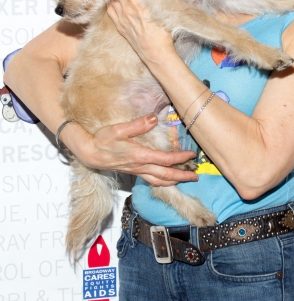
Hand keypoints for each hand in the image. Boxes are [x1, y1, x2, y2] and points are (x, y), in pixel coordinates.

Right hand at [61, 115, 197, 186]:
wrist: (89, 153)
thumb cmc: (103, 140)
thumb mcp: (118, 128)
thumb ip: (137, 124)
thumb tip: (154, 118)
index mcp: (139, 155)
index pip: (165, 159)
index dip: (180, 158)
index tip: (191, 156)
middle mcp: (140, 166)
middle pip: (166, 175)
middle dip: (182, 176)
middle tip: (196, 176)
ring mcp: (137, 171)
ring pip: (159, 181)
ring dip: (175, 181)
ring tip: (186, 179)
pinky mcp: (133, 172)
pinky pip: (151, 180)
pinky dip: (162, 182)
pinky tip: (168, 180)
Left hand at [107, 0, 173, 64]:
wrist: (155, 54)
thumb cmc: (162, 35)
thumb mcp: (162, 15)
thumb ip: (155, 2)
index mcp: (139, 7)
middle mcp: (128, 12)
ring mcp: (122, 20)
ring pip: (112, 2)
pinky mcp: (120, 27)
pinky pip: (110, 12)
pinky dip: (110, 5)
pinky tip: (113, 2)